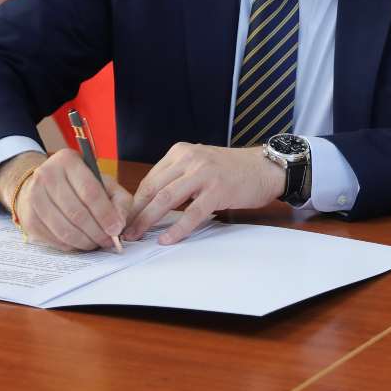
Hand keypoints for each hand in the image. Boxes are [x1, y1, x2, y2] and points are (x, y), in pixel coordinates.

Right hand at [0, 150, 131, 251]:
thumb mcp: (105, 184)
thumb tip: (119, 225)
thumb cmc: (82, 184)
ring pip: (63, 229)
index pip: (89, 192)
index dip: (105, 214)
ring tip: (96, 243)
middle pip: (76, 213)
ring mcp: (33, 196)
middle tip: (108, 241)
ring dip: (84, 241)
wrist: (45, 184)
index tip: (116, 230)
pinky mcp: (28, 217)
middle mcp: (46, 175)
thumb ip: (119, 201)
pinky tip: (80, 243)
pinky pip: (53, 238)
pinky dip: (70, 245)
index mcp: (68, 161)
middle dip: (96, 232)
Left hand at [124, 143, 282, 244]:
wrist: (265, 168)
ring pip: (166, 199)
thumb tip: (150, 204)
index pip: (149, 179)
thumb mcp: (200, 163)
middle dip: (135, 213)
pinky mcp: (218, 190)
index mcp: (181, 151)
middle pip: (153, 188)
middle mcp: (190, 158)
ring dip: (148, 220)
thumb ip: (177, 177)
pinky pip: (192, 213)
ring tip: (137, 236)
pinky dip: (177, 228)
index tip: (126, 219)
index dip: (134, 202)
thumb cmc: (232, 170)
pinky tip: (167, 239)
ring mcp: (204, 173)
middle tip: (125, 231)